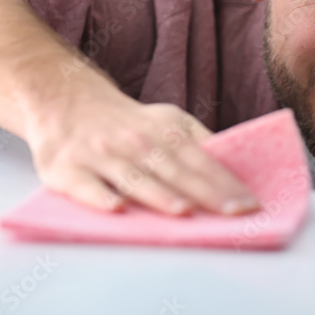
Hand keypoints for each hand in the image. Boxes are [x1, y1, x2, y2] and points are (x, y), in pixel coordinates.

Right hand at [26, 87, 259, 216]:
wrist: (64, 101)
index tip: (250, 205)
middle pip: (175, 171)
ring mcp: (100, 155)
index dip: (226, 183)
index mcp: (163, 130)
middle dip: (206, 194)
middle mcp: (134, 142)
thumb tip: (236, 170)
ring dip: (159, 196)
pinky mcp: (67, 169)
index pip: (201, 160)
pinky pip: (85, 186)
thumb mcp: (167, 120)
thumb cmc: (127, 123)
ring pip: (134, 178)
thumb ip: (198, 144)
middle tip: (233, 214)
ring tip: (184, 212)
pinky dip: (100, 197)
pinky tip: (116, 209)